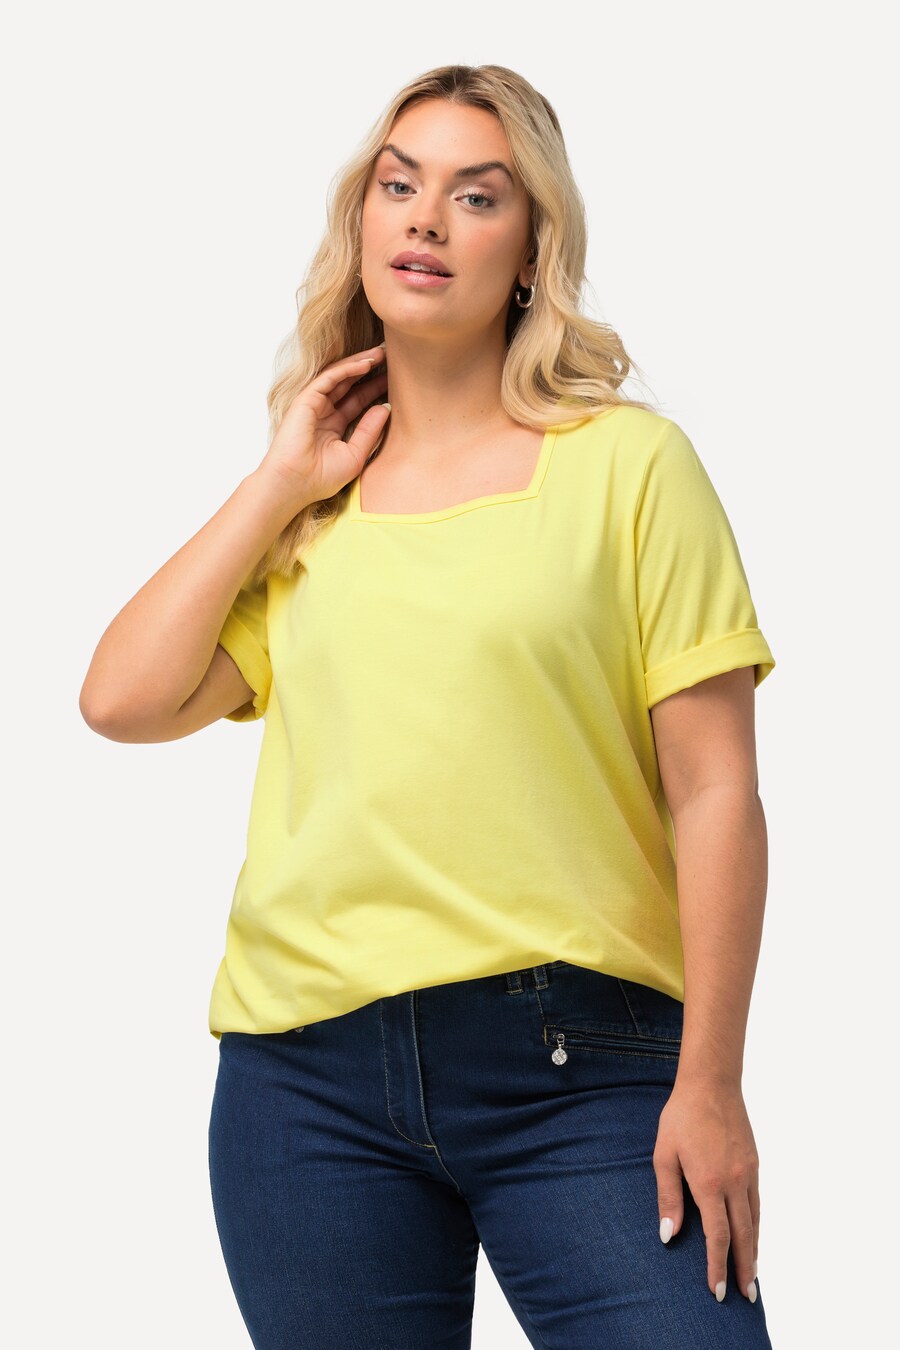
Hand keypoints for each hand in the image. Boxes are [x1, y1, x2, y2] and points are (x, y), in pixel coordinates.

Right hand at [256, 343, 389, 507]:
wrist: (294, 485)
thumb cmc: (320, 478)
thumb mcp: (355, 455)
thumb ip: (370, 431)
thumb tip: (386, 407)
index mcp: (334, 426)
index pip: (358, 401)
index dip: (375, 389)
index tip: (396, 379)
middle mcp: (324, 413)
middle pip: (350, 385)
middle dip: (370, 370)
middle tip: (392, 357)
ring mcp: (314, 405)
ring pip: (340, 376)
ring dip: (360, 362)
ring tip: (382, 352)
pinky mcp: (306, 400)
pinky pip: (329, 378)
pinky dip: (347, 369)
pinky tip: (366, 363)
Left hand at [654, 1077, 759, 1302]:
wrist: (712, 1084)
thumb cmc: (682, 1117)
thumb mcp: (664, 1155)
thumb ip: (668, 1197)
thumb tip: (668, 1236)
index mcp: (710, 1183)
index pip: (717, 1236)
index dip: (717, 1266)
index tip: (716, 1290)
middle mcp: (735, 1183)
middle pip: (743, 1237)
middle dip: (743, 1270)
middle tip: (744, 1297)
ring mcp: (749, 1174)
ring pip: (755, 1222)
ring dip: (754, 1252)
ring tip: (752, 1276)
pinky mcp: (755, 1164)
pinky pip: (758, 1204)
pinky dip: (756, 1226)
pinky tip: (752, 1236)